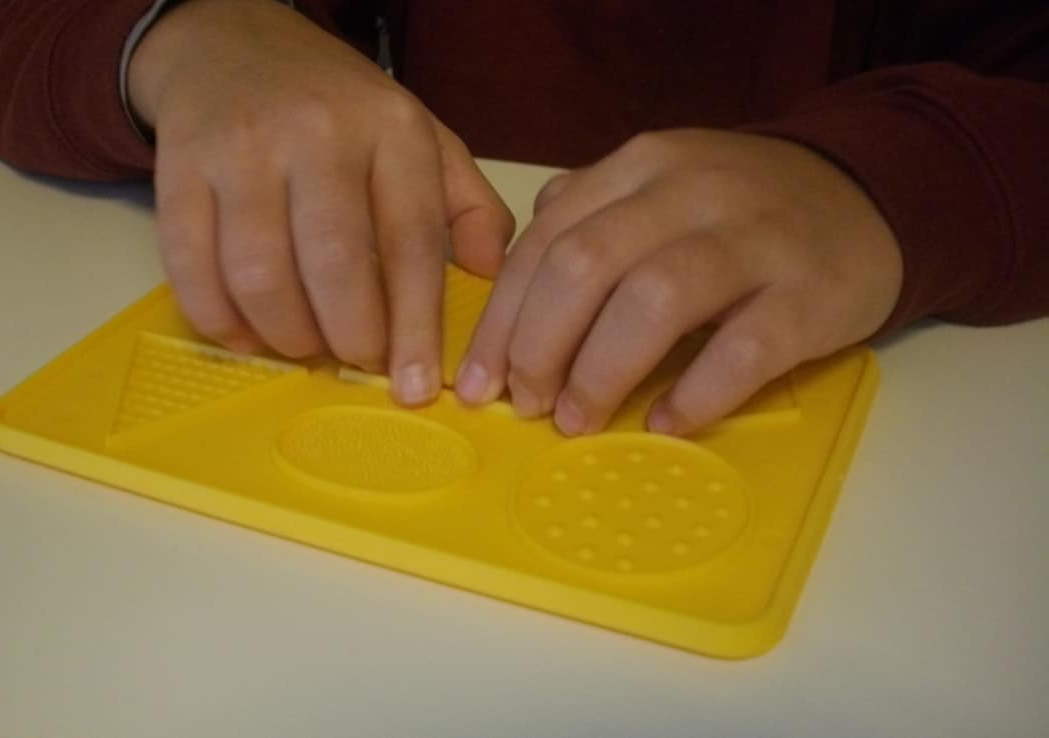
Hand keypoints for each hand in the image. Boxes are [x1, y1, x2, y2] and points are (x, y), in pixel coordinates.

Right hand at [128, 0, 513, 404]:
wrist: (231, 45)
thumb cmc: (337, 108)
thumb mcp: (418, 136)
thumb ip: (466, 204)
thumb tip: (490, 277)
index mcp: (390, 129)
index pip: (412, 241)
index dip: (416, 325)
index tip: (415, 386)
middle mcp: (317, 131)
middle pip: (335, 264)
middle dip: (349, 336)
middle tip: (356, 360)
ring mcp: (242, 148)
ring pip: (260, 274)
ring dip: (286, 334)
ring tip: (304, 345)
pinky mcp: (179, 166)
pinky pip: (192, 266)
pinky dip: (219, 319)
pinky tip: (246, 333)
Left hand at [454, 129, 901, 435]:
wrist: (867, 198)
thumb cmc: (741, 213)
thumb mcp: (660, 188)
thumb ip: (588, 219)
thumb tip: (512, 286)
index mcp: (641, 166)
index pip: (547, 240)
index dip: (503, 318)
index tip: (480, 382)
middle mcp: (691, 190)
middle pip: (586, 264)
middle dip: (537, 344)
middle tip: (526, 404)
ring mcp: (755, 238)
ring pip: (654, 300)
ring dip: (599, 371)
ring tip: (576, 420)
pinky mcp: (809, 292)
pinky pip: (741, 350)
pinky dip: (694, 394)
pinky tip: (664, 423)